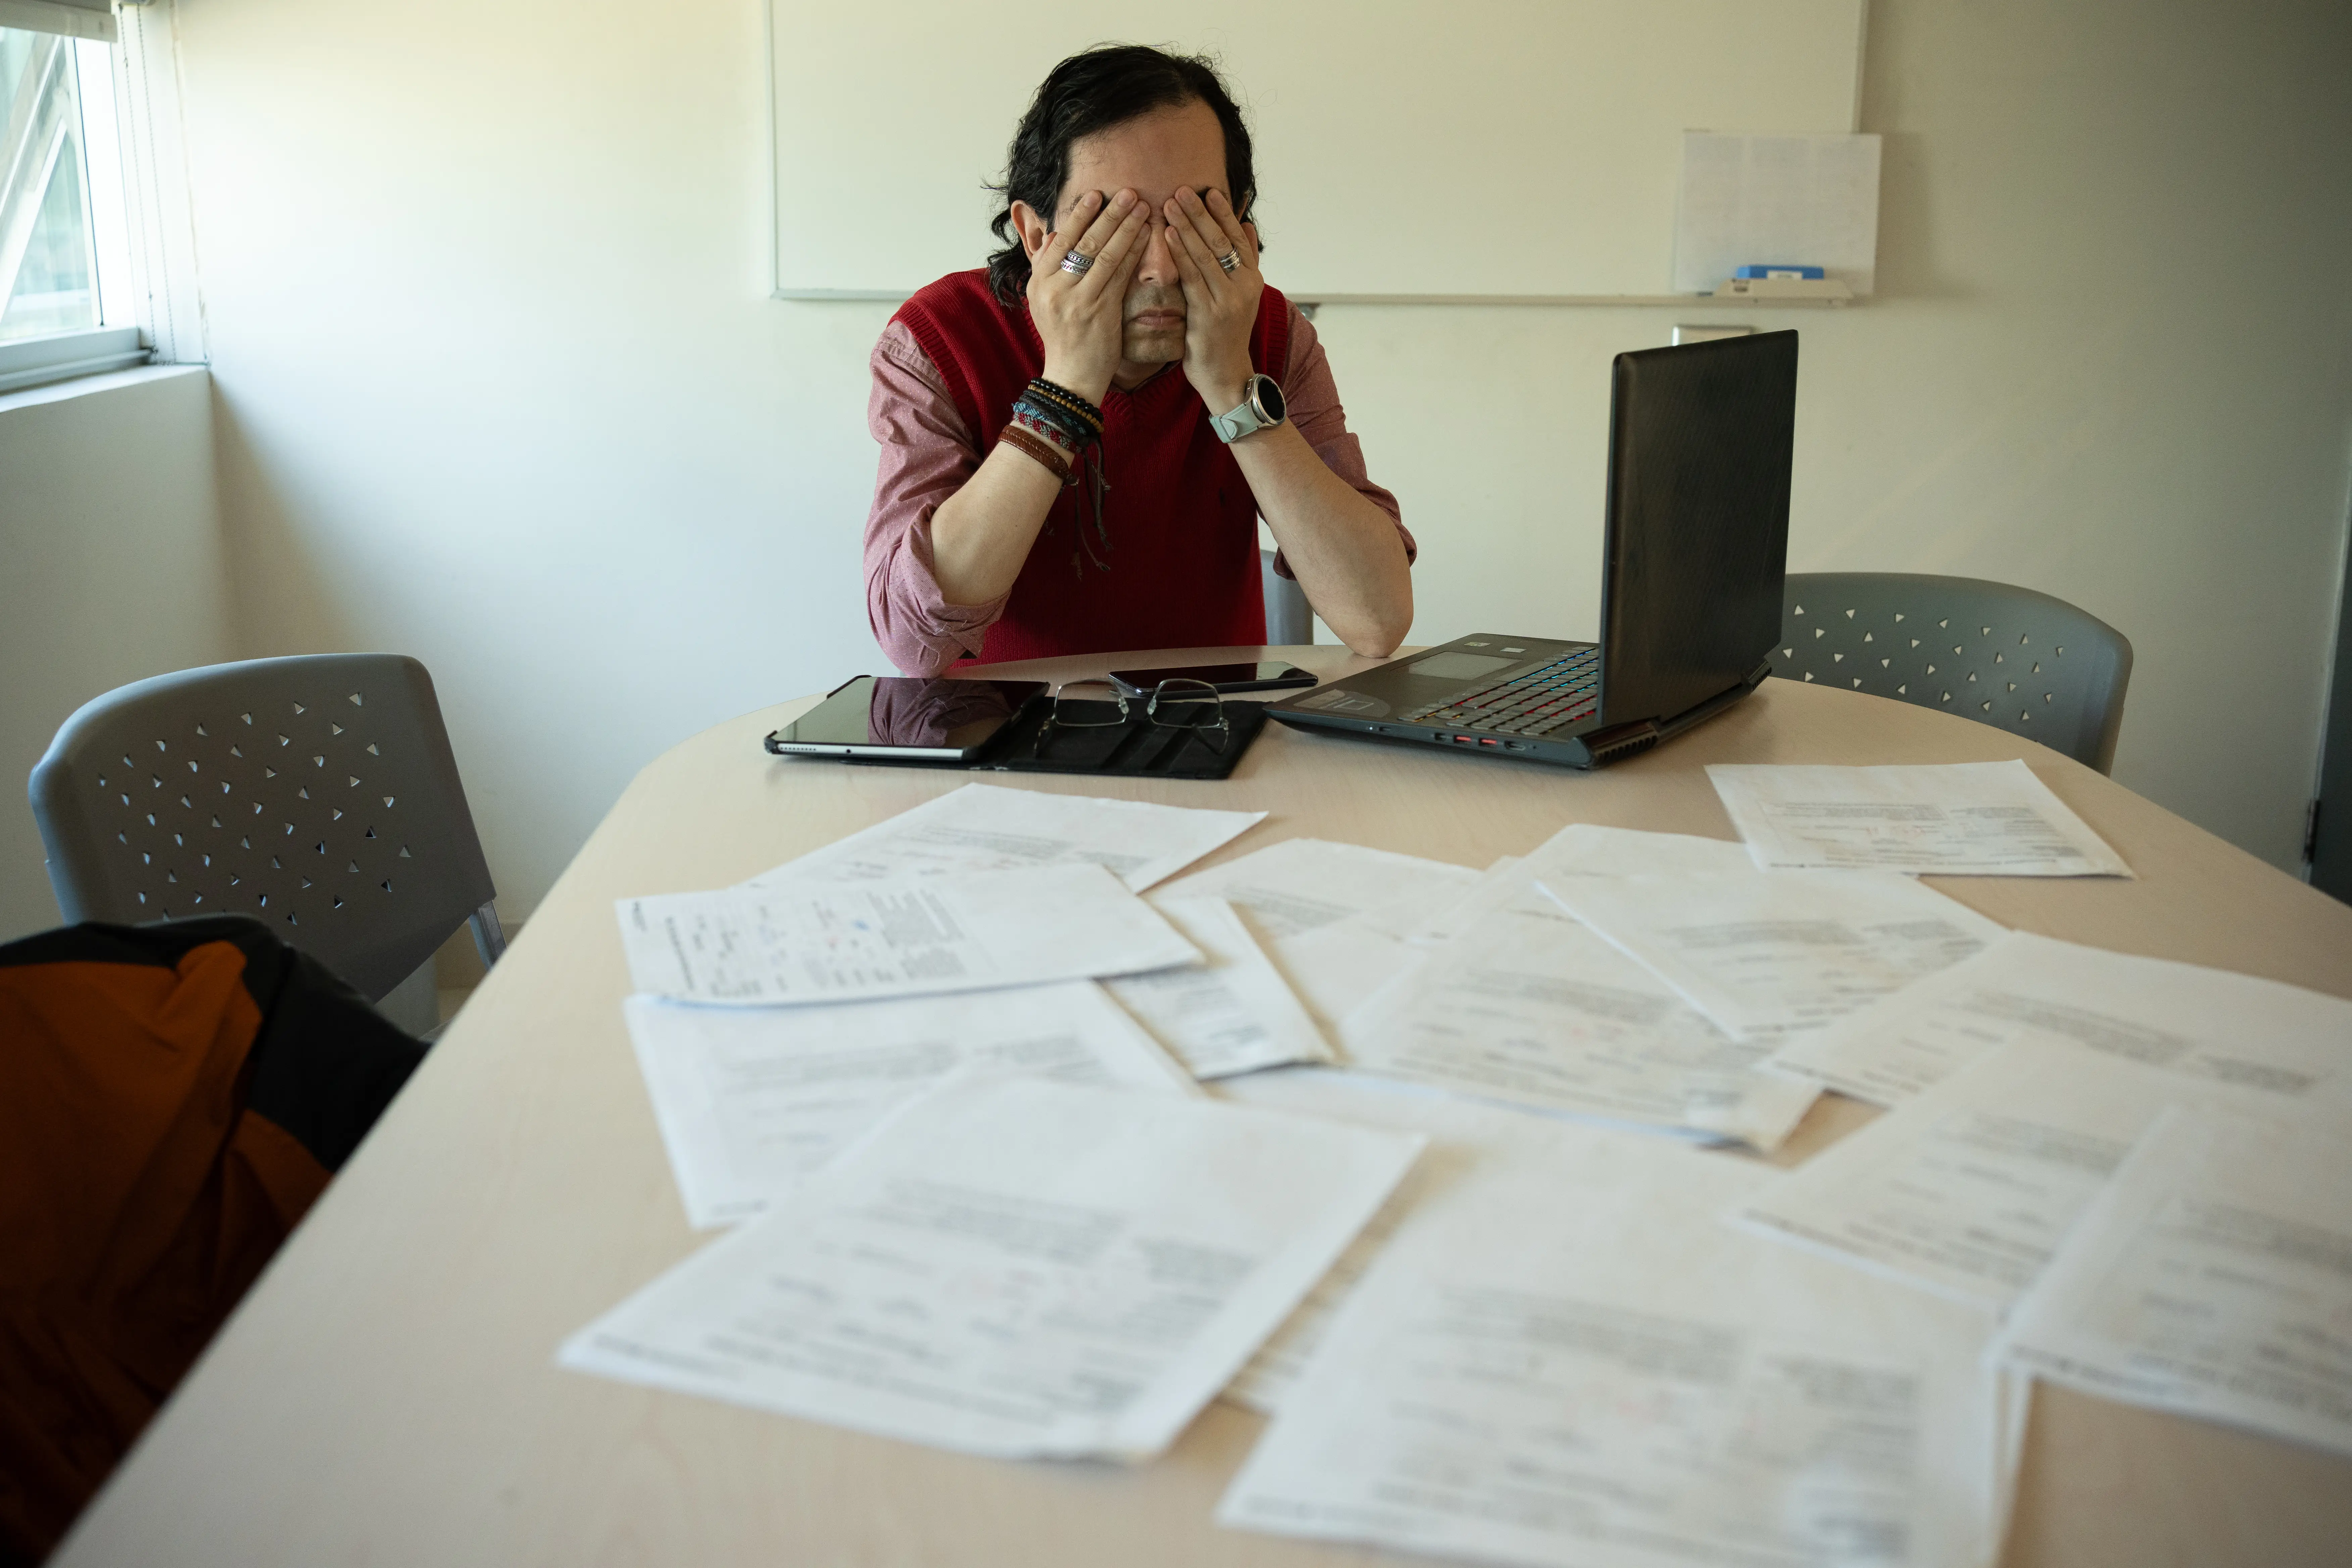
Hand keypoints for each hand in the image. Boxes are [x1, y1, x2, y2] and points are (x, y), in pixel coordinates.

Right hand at [1026, 189, 1146, 405]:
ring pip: (1105, 254)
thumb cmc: (1062, 338)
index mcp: (1039, 282)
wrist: (1070, 377)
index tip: (1096, 194)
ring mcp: (1078, 300)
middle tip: (1128, 191)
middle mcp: (1055, 288)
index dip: (1079, 215)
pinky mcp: (1101, 312)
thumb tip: (1053, 234)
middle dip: (1108, 214)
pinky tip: (1146, 235)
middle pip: (1084, 242)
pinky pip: (1120, 275)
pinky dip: (1133, 252)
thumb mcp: (1043, 302)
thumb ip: (1046, 267)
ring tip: (1142, 206)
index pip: (1060, 240)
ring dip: (1126, 227)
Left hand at [1164, 187, 1263, 413]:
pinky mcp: (1208, 314)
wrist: (1227, 375)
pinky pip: (1191, 277)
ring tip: (1170, 204)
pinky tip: (1168, 235)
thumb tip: (1246, 225)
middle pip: (1220, 241)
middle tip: (1182, 189)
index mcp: (1252, 279)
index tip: (1208, 190)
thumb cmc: (1227, 334)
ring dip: (1186, 227)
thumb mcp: (1242, 295)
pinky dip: (1180, 254)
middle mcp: (1244, 287)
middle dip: (1200, 213)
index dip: (1223, 213)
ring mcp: (1227, 301)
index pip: (1237, 238)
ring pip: (1205, 255)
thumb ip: (1244, 260)